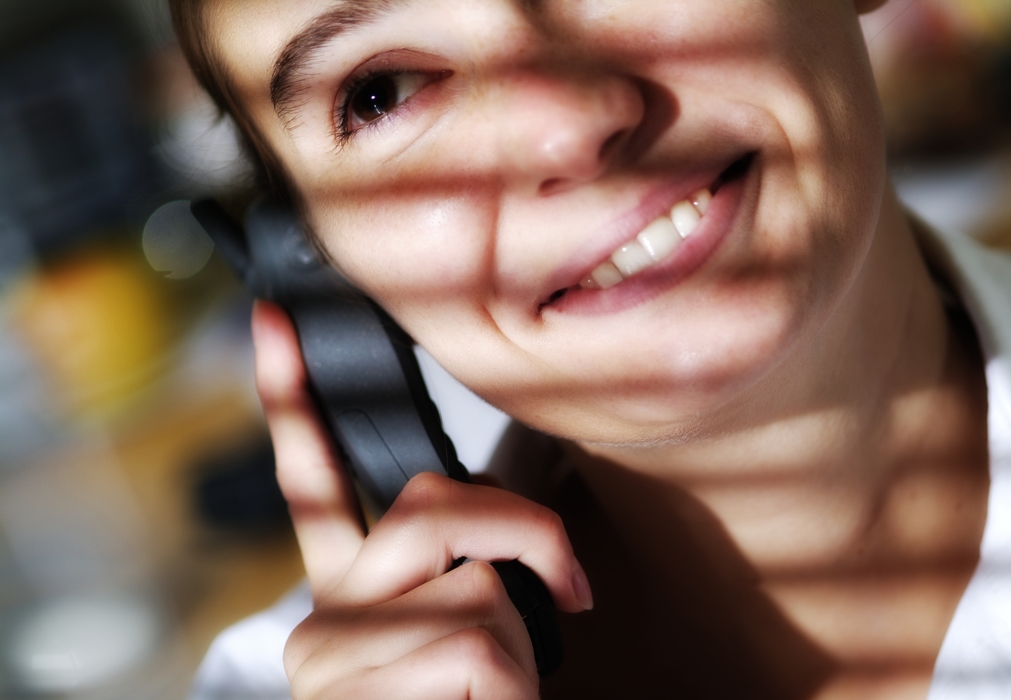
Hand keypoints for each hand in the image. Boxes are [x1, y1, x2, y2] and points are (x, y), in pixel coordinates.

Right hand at [252, 300, 592, 698]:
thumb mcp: (465, 631)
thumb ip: (453, 571)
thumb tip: (487, 552)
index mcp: (345, 589)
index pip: (313, 480)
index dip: (290, 397)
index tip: (275, 319)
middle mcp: (323, 616)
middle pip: (437, 510)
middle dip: (527, 538)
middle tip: (571, 593)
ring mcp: (336, 660)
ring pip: (476, 594)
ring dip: (525, 651)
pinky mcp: (364, 694)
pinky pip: (472, 646)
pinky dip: (511, 684)